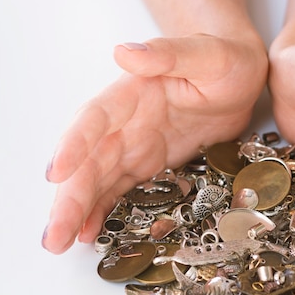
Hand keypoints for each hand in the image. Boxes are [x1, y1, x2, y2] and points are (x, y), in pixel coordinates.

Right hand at [43, 34, 267, 253]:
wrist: (241, 77)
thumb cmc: (226, 60)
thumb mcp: (207, 55)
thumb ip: (168, 54)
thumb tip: (124, 52)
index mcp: (132, 94)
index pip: (95, 119)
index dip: (74, 145)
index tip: (56, 173)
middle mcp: (126, 123)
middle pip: (89, 162)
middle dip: (69, 198)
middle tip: (53, 235)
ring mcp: (136, 146)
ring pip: (98, 181)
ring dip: (78, 211)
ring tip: (60, 242)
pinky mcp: (150, 165)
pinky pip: (121, 190)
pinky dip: (105, 210)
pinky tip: (90, 233)